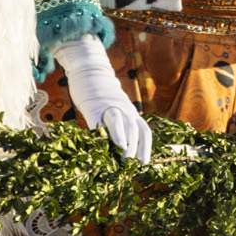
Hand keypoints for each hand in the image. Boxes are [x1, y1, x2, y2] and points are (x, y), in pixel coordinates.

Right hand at [57, 34, 154, 161]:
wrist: (89, 71)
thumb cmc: (102, 96)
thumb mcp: (116, 109)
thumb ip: (120, 125)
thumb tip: (120, 150)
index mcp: (131, 111)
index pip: (144, 130)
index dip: (146, 147)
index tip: (144, 163)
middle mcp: (124, 108)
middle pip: (133, 128)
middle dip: (134, 147)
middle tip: (130, 164)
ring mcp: (109, 106)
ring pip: (119, 122)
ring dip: (122, 138)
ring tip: (122, 154)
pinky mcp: (93, 106)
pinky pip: (98, 121)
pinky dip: (100, 133)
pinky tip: (99, 146)